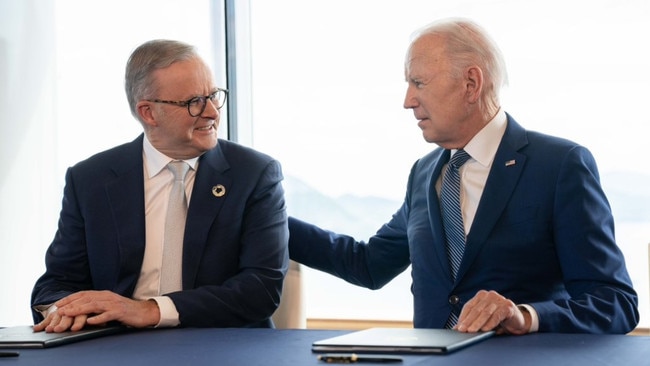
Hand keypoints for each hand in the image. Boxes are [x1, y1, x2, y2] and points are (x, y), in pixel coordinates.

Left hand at [34, 290, 160, 331]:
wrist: (144, 312)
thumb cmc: (125, 311)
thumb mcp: (109, 306)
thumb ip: (97, 306)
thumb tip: (81, 310)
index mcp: (104, 294)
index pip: (83, 294)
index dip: (70, 298)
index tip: (57, 304)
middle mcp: (107, 297)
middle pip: (86, 298)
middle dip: (70, 304)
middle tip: (58, 311)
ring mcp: (114, 304)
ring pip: (93, 305)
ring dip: (79, 309)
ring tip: (68, 314)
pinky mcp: (120, 312)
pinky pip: (107, 315)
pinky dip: (97, 318)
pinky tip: (89, 321)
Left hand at [455, 290, 530, 334]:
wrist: (517, 320)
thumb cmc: (497, 319)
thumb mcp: (483, 319)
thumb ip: (471, 321)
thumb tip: (457, 328)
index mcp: (481, 296)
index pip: (469, 306)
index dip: (463, 317)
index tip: (458, 327)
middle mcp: (489, 295)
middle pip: (476, 309)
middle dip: (468, 321)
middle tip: (463, 330)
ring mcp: (499, 299)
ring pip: (485, 312)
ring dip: (477, 323)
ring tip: (472, 331)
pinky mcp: (508, 306)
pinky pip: (497, 315)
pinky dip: (490, 323)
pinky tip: (485, 329)